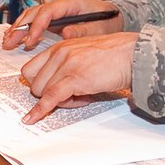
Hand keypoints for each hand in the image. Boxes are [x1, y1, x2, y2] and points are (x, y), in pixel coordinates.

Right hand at [1, 0, 121, 51]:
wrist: (115, 18)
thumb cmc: (109, 22)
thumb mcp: (100, 28)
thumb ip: (83, 30)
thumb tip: (65, 33)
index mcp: (72, 3)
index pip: (49, 11)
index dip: (37, 26)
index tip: (31, 40)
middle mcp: (61, 5)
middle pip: (35, 12)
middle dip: (21, 27)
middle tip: (10, 41)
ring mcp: (56, 11)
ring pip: (32, 16)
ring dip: (19, 28)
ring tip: (7, 41)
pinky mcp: (54, 19)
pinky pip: (35, 21)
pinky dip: (24, 29)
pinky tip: (15, 38)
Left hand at [17, 30, 136, 123]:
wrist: (133, 54)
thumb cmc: (114, 57)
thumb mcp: (83, 56)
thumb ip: (67, 68)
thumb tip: (57, 89)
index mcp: (60, 47)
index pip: (31, 69)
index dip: (36, 85)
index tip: (42, 94)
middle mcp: (59, 53)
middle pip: (34, 83)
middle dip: (48, 95)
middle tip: (72, 96)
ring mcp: (66, 64)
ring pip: (43, 92)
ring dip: (59, 101)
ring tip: (82, 97)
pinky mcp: (75, 78)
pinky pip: (50, 97)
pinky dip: (41, 110)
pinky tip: (33, 117)